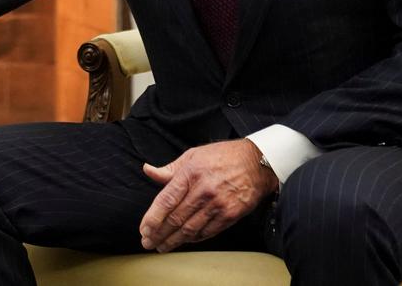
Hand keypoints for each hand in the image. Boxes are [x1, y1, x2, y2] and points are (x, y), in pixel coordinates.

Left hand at [138, 139, 277, 252]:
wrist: (257, 163)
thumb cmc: (222, 157)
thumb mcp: (193, 155)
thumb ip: (170, 169)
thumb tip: (147, 170)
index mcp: (190, 174)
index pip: (166, 200)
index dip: (153, 218)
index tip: (144, 229)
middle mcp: (203, 191)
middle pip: (176, 218)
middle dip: (159, 233)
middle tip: (148, 243)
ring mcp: (218, 204)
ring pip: (190, 228)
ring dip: (174, 240)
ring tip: (162, 247)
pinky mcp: (231, 215)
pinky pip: (208, 231)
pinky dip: (194, 238)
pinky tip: (184, 241)